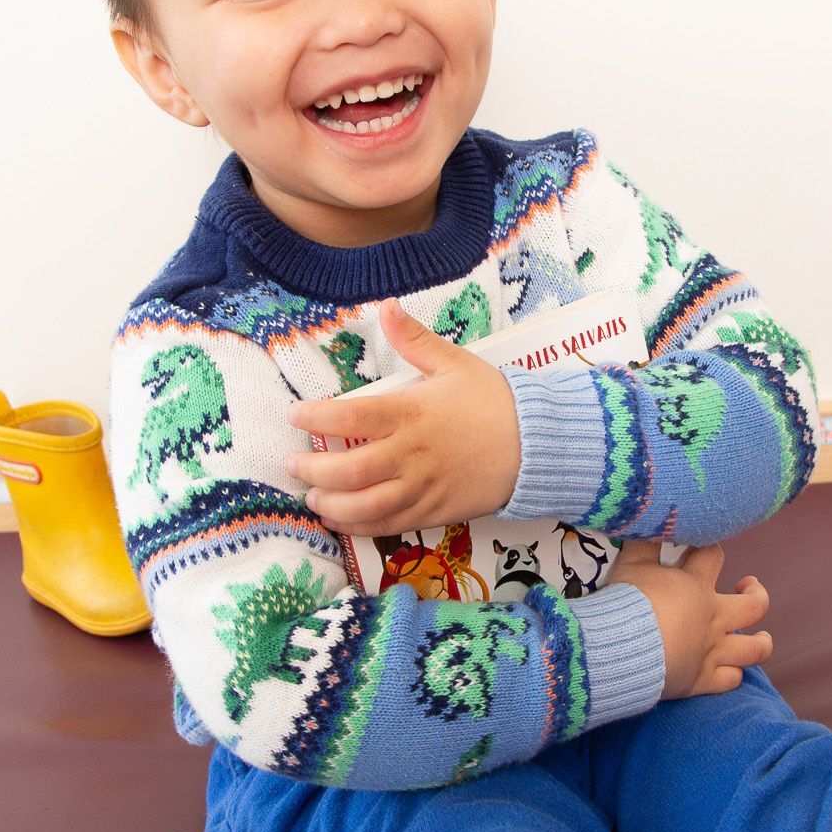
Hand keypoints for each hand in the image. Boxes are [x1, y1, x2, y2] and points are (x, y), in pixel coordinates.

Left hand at [285, 300, 522, 533]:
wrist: (538, 444)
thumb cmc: (494, 400)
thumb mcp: (455, 363)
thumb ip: (414, 340)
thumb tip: (385, 306)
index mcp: (411, 412)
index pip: (351, 415)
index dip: (315, 418)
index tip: (294, 416)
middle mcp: (411, 453)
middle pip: (349, 470)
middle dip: (313, 471)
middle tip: (293, 464)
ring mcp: (423, 486)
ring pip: (365, 504)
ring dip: (331, 505)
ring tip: (312, 498)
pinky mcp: (435, 511)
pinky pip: (390, 524)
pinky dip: (359, 525)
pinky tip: (340, 520)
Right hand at [610, 539, 771, 699]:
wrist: (621, 646)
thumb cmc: (626, 601)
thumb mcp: (631, 564)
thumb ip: (644, 542)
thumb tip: (649, 520)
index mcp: (696, 586)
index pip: (714, 556)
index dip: (710, 547)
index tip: (702, 546)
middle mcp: (713, 618)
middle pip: (754, 606)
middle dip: (757, 594)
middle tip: (747, 586)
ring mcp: (711, 651)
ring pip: (754, 649)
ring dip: (761, 642)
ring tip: (762, 637)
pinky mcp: (701, 679)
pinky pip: (730, 680)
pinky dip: (733, 674)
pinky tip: (731, 669)